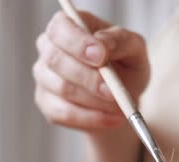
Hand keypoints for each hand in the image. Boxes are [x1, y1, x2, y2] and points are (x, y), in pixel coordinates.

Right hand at [33, 11, 149, 130]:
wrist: (121, 98)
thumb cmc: (126, 66)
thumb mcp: (134, 49)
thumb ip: (120, 41)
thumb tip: (102, 44)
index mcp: (68, 26)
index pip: (60, 28)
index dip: (78, 42)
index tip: (101, 57)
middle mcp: (49, 48)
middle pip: (56, 60)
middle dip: (88, 78)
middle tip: (113, 92)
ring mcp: (44, 77)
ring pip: (62, 89)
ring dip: (94, 101)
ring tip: (120, 106)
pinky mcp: (47, 104)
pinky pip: (63, 113)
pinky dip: (91, 118)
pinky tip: (112, 119)